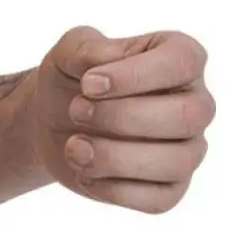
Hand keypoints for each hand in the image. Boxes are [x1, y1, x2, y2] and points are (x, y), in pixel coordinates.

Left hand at [34, 27, 213, 213]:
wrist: (54, 123)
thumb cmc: (73, 82)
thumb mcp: (69, 53)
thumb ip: (85, 48)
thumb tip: (103, 68)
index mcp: (183, 60)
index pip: (182, 62)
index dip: (134, 76)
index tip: (88, 84)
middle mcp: (196, 104)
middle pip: (186, 116)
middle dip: (122, 118)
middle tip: (77, 112)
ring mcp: (187, 150)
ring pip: (176, 162)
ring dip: (116, 158)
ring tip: (74, 147)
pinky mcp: (169, 189)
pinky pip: (158, 200)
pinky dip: (115, 190)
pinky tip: (86, 174)